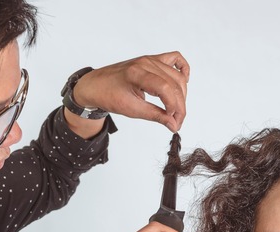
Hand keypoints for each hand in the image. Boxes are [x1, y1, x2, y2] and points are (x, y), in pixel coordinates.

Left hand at [72, 51, 189, 131]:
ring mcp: (150, 59)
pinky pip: (175, 59)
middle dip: (179, 105)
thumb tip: (173, 125)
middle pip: (174, 83)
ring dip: (181, 94)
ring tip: (176, 110)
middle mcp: (145, 63)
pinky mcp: (152, 60)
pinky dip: (183, 70)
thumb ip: (155, 115)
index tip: (173, 121)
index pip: (165, 88)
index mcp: (136, 73)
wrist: (95, 85)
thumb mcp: (131, 110)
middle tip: (176, 122)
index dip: (173, 106)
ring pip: (177, 75)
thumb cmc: (108, 96)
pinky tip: (184, 82)